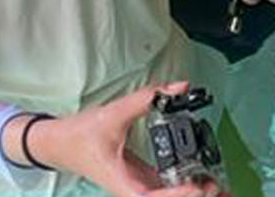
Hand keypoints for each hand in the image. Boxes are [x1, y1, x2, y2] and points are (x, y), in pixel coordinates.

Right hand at [23, 82, 225, 196]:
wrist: (58, 143)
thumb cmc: (79, 136)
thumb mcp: (112, 114)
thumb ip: (146, 99)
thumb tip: (177, 88)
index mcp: (122, 181)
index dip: (175, 196)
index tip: (195, 186)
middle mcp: (132, 189)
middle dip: (191, 196)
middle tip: (216, 184)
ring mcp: (137, 186)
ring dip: (191, 193)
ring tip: (217, 184)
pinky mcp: (140, 179)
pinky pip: (166, 188)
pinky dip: (184, 187)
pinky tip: (203, 179)